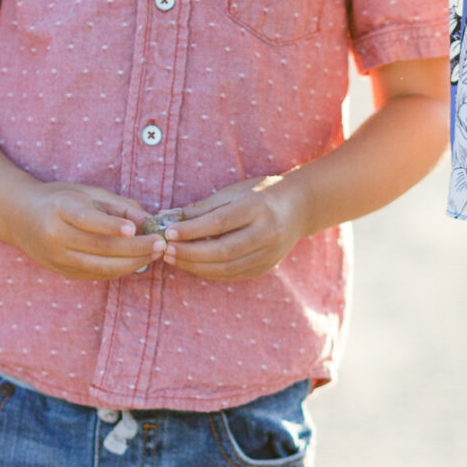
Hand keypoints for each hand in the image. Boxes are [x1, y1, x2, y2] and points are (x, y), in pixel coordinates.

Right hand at [9, 183, 164, 279]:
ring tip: (155, 253)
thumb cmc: (59, 199)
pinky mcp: (63, 272)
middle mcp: (55, 237)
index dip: (111, 226)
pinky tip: (138, 260)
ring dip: (133, 262)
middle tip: (161, 243)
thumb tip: (149, 221)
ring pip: (101, 267)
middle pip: (100, 248)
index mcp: (59, 209)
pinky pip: (97, 274)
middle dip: (135, 248)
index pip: (87, 221)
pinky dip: (120, 268)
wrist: (19, 218)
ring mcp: (58, 258)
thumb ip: (119, 206)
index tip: (135, 228)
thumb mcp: (86, 193)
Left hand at [161, 175, 309, 281]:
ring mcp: (269, 253)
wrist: (300, 207)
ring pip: (228, 268)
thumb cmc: (262, 193)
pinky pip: (234, 275)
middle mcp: (266, 233)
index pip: (220, 222)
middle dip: (191, 253)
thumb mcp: (235, 192)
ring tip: (174, 259)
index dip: (193, 230)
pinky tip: (193, 266)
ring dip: (196, 266)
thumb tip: (168, 216)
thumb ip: (202, 207)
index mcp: (258, 208)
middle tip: (166, 250)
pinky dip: (210, 272)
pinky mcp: (266, 266)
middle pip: (223, 250)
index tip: (169, 232)